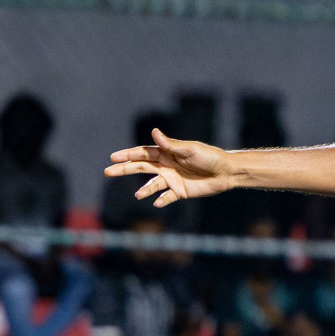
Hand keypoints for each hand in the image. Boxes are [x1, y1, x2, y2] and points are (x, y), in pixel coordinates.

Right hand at [105, 129, 235, 206]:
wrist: (227, 172)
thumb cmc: (209, 156)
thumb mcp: (190, 149)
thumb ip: (171, 145)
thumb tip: (154, 132)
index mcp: (167, 153)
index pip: (144, 153)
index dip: (128, 155)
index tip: (114, 157)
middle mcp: (166, 165)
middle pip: (141, 167)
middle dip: (125, 170)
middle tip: (108, 172)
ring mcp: (172, 179)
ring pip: (152, 184)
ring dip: (145, 189)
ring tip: (138, 195)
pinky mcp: (180, 191)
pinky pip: (167, 197)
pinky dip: (161, 200)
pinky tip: (156, 203)